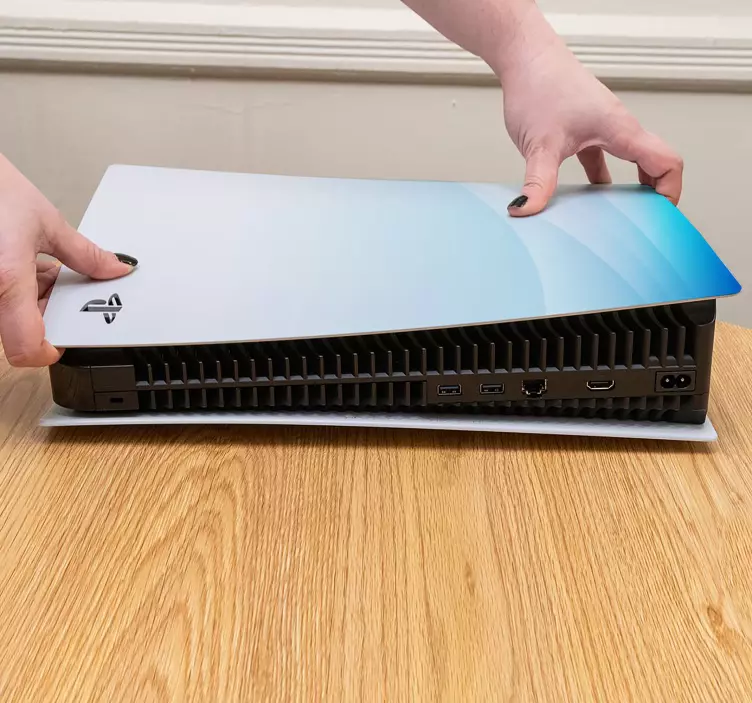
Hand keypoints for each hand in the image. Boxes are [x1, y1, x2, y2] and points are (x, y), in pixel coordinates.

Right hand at [0, 155, 135, 366]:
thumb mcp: (46, 222)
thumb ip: (84, 254)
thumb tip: (114, 269)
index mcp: (6, 281)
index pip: (26, 348)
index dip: (50, 352)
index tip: (68, 340)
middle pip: (20, 330)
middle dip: (46, 312)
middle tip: (57, 285)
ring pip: (10, 316)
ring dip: (31, 300)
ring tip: (36, 267)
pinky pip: (1, 300)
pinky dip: (16, 290)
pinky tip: (22, 264)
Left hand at [499, 12, 682, 215]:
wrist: (525, 56)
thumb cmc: (539, 86)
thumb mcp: (540, 144)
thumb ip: (538, 182)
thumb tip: (527, 210)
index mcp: (621, 130)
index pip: (667, 162)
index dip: (670, 192)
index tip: (660, 217)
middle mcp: (618, 128)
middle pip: (654, 164)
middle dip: (653, 195)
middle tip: (642, 225)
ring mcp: (601, 128)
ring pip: (628, 162)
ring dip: (626, 188)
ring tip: (615, 217)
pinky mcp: (583, 130)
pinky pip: (601, 158)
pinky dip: (598, 179)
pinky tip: (581, 197)